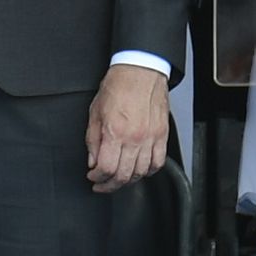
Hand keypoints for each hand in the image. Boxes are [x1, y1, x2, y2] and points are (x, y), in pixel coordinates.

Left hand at [87, 66, 171, 192]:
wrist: (140, 71)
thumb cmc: (118, 86)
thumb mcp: (95, 112)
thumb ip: (93, 140)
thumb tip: (93, 161)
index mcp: (115, 131)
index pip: (106, 168)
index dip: (97, 177)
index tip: (93, 177)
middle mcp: (134, 137)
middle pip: (124, 175)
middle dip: (110, 185)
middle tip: (102, 184)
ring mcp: (151, 138)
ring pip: (142, 172)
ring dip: (128, 180)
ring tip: (119, 178)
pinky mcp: (162, 135)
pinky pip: (158, 162)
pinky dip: (149, 171)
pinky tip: (140, 170)